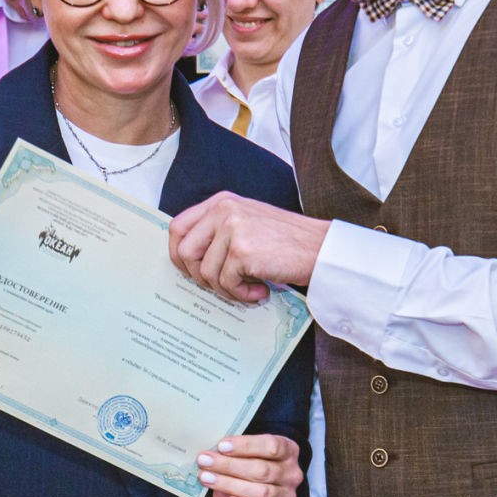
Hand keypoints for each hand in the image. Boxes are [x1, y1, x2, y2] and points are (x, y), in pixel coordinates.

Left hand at [168, 193, 329, 303]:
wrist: (319, 248)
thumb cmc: (285, 240)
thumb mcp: (246, 221)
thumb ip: (217, 231)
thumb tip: (187, 258)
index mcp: (221, 202)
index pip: (178, 227)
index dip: (177, 254)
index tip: (189, 270)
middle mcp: (223, 210)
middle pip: (185, 251)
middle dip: (197, 277)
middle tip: (220, 285)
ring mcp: (232, 229)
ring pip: (205, 273)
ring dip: (225, 289)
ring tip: (248, 288)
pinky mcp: (242, 251)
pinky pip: (226, 284)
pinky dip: (241, 295)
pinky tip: (260, 291)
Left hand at [198, 433, 301, 496]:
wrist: (255, 493)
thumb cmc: (248, 465)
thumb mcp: (246, 453)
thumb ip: (235, 452)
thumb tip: (211, 454)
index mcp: (289, 451)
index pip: (271, 446)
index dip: (245, 445)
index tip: (221, 446)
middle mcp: (292, 474)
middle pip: (262, 469)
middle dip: (229, 465)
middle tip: (205, 462)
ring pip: (261, 492)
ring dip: (230, 485)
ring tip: (207, 478)